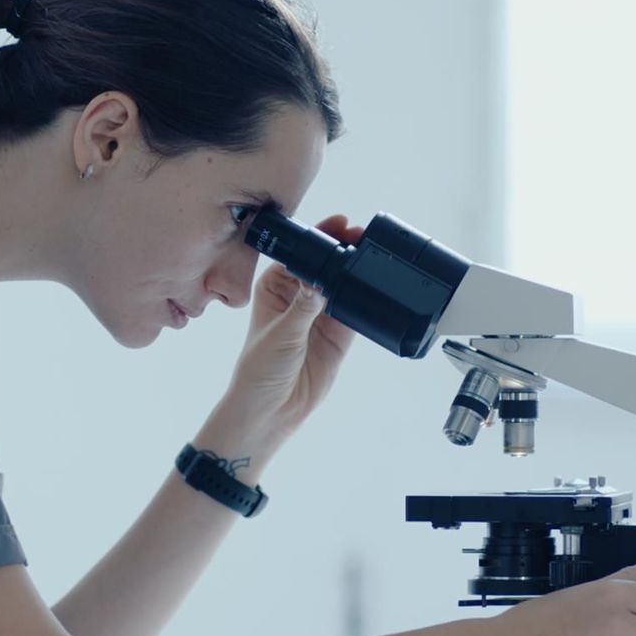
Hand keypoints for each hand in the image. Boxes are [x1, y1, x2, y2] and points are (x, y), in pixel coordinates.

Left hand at [214, 215, 363, 455]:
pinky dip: (366, 302)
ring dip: (358, 274)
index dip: (320, 238)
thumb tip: (321, 280)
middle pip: (326, 266)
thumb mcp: (281, 333)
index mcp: (275, 286)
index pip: (301, 254)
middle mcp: (299, 296)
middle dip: (344, 251)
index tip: (339, 225)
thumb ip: (304, 306)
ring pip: (344, 286)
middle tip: (362, 238)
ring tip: (374, 259)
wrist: (271, 411)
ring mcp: (321, 315)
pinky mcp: (339, 335)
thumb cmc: (259, 370)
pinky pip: (357, 311)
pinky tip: (377, 290)